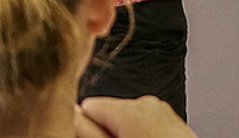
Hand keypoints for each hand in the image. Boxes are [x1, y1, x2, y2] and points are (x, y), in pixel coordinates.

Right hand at [77, 96, 196, 137]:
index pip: (89, 106)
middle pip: (108, 111)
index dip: (88, 128)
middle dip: (107, 131)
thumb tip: (69, 113)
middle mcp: (147, 104)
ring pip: (126, 118)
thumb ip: (89, 132)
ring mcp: (161, 111)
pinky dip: (140, 135)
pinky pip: (144, 123)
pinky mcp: (170, 120)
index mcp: (131, 110)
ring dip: (123, 134)